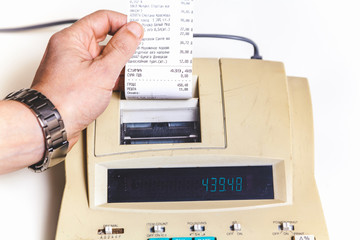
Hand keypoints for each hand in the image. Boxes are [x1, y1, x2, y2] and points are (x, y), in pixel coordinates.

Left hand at [31, 10, 143, 148]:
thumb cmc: (66, 100)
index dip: (123, 23)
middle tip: (138, 51)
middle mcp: (70, 50)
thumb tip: (134, 31)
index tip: (138, 33)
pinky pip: (98, 71)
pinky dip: (110, 75)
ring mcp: (73, 66)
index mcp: (72, 39)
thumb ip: (121, 49)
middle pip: (103, 37)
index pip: (103, 19)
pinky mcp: (77, 81)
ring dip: (118, 63)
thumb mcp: (102, 71)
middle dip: (123, 45)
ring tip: (131, 70)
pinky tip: (120, 82)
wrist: (51, 125)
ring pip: (102, 56)